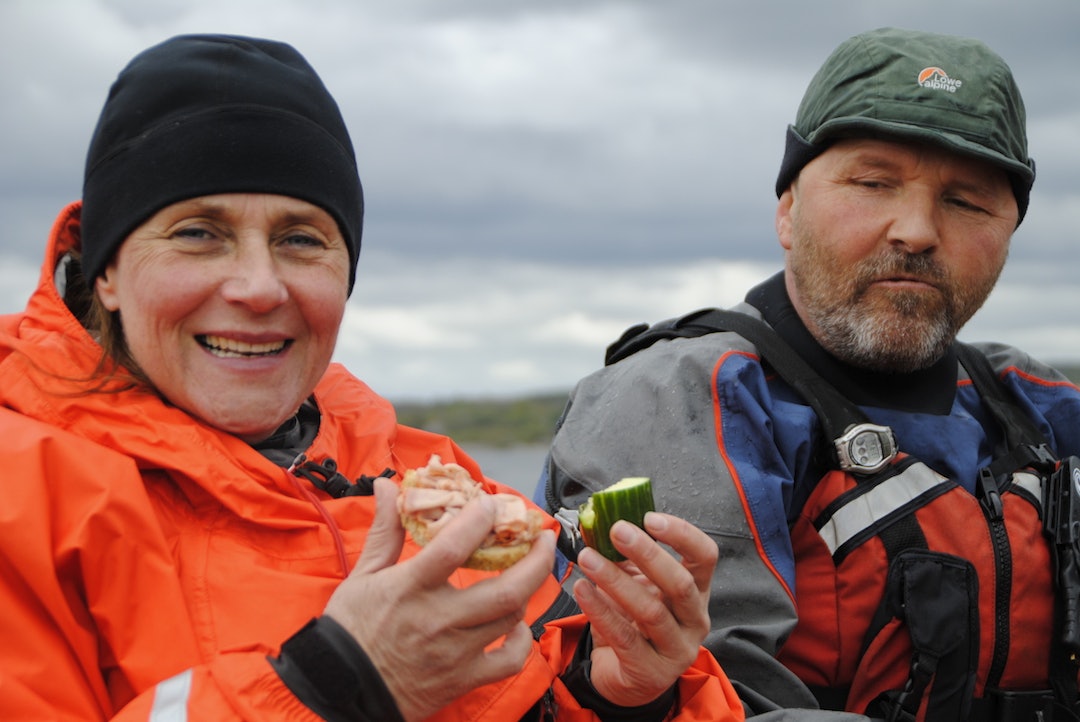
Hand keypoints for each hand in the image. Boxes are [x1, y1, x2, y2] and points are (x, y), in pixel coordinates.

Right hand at [323, 477, 556, 720]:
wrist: (340, 690)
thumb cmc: (350, 629)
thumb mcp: (362, 574)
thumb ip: (385, 529)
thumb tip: (387, 485)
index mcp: (411, 589)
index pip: (454, 548)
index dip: (480, 520)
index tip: (493, 504)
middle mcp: (439, 620)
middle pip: (507, 590)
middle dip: (537, 559)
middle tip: (543, 536)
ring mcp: (456, 653)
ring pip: (512, 619)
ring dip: (530, 591)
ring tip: (533, 570)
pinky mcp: (463, 679)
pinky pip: (510, 662)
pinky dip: (522, 642)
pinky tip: (517, 624)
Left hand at [572, 512, 716, 707]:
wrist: (626, 679)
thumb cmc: (635, 624)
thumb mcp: (638, 586)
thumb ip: (627, 558)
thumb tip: (600, 521)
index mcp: (698, 591)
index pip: (705, 556)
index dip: (682, 534)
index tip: (649, 517)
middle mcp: (695, 620)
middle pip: (680, 583)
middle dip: (647, 553)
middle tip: (616, 530)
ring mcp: (677, 649)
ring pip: (651, 610)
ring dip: (615, 579)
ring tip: (587, 557)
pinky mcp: (651, 671)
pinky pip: (624, 637)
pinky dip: (600, 610)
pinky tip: (581, 589)